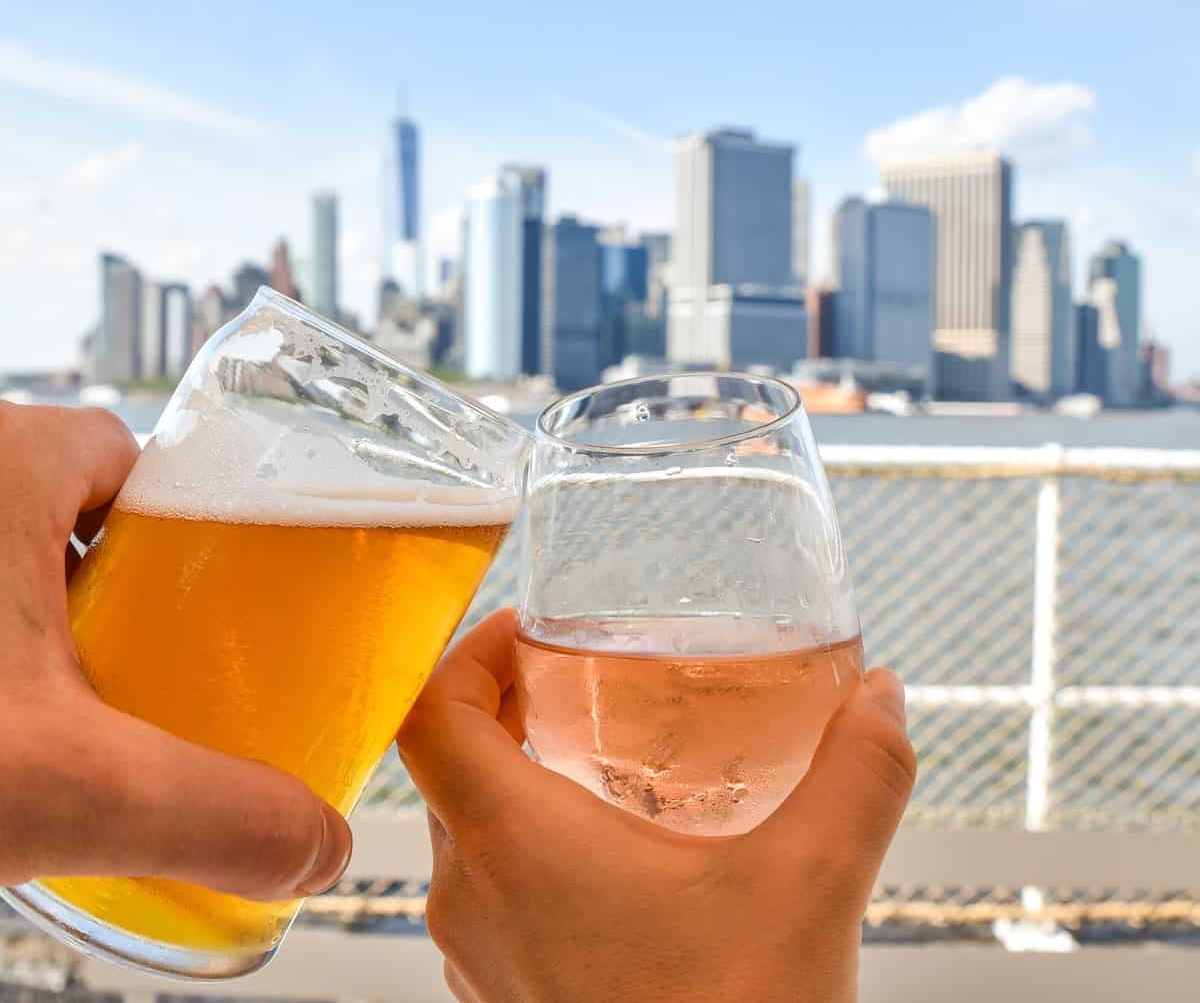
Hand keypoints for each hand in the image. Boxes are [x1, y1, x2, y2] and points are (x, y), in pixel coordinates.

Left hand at [0, 403, 350, 899]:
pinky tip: (19, 727)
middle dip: (133, 582)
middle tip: (167, 661)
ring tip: (94, 703)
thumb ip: (212, 812)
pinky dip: (5, 647)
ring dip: (60, 620)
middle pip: (79, 508)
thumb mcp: (67, 785)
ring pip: (15, 555)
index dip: (190, 515)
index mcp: (2, 465)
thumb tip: (317, 843)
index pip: (129, 451)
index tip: (223, 583)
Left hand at [399, 609, 915, 1002]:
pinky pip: (487, 893)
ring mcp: (479, 956)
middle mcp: (472, 898)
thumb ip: (857, 775)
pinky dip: (524, 847)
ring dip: (509, 778)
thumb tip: (883, 695)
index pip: (429, 715)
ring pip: (463, 833)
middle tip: (568, 678)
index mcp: (515, 845)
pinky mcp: (505, 996)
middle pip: (447, 766)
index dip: (464, 653)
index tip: (523, 632)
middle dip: (500, 707)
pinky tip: (608, 855)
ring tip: (590, 752)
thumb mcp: (811, 885)